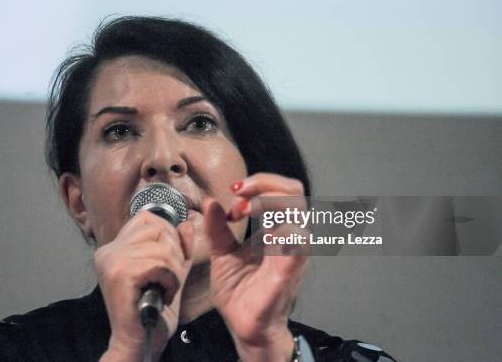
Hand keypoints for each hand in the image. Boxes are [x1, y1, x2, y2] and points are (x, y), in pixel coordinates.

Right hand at [96, 211, 193, 360]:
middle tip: (168, 280)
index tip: (171, 261)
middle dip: (174, 253)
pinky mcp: (120, 274)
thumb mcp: (170, 273)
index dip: (168, 235)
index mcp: (114, 248)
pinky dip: (170, 281)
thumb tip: (187, 223)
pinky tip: (162, 295)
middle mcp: (108, 251)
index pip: (147, 218)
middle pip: (158, 228)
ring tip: (164, 290)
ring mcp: (111, 261)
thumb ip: (178, 248)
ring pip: (162, 249)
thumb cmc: (153, 312)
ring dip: (174, 272)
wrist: (138, 345)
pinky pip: (160, 264)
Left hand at [203, 173, 308, 360]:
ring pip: (297, 210)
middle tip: (238, 192)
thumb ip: (217, 228)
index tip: (233, 196)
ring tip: (242, 210)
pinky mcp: (289, 269)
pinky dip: (275, 227)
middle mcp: (289, 237)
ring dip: (267, 200)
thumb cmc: (239, 292)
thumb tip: (211, 201)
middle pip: (294, 191)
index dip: (259, 184)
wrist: (243, 325)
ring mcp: (292, 252)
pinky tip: (254, 230)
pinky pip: (296, 241)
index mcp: (276, 230)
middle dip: (265, 182)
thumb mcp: (221, 253)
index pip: (283, 191)